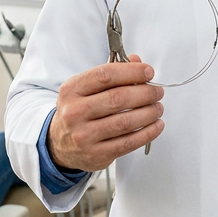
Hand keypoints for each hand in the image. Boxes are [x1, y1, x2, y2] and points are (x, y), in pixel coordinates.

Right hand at [48, 54, 163, 171]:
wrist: (59, 145)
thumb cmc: (77, 112)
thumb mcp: (84, 89)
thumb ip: (110, 74)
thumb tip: (137, 62)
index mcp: (72, 90)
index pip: (105, 75)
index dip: (131, 72)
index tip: (148, 72)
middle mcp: (75, 112)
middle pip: (118, 98)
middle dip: (145, 93)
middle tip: (157, 92)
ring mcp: (85, 135)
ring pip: (125, 122)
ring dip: (149, 113)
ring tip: (158, 108)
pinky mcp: (97, 154)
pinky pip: (128, 143)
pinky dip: (147, 133)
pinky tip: (156, 125)